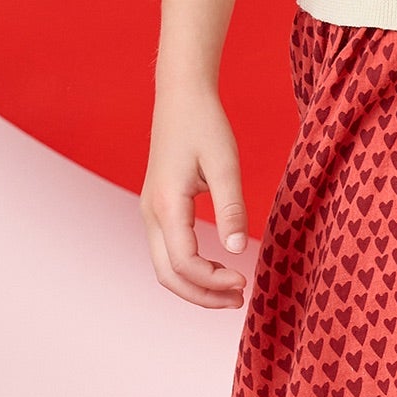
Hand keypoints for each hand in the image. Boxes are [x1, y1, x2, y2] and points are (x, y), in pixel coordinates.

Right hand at [140, 81, 248, 308]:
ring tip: (232, 291)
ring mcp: (150, 212)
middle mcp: (150, 213)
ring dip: (195, 285)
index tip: (246, 281)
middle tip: (240, 300)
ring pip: (164, 267)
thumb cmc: (205, 124)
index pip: (184, 264)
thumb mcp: (225, 163)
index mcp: (166, 205)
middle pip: (168, 275)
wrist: (181, 96)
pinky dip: (189, 269)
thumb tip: (237, 251)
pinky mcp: (158, 208)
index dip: (214, 281)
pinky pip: (167, 251)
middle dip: (201, 295)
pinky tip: (217, 269)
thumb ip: (231, 208)